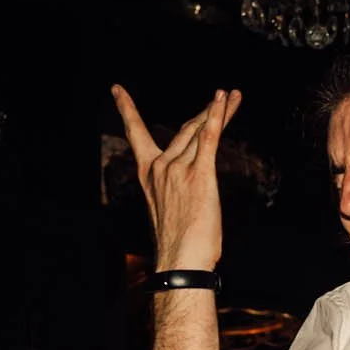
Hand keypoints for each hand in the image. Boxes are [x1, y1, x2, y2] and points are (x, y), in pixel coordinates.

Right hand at [112, 85, 241, 272]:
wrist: (182, 261)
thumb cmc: (180, 242)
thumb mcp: (170, 207)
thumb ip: (175, 186)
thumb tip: (189, 181)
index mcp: (148, 173)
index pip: (135, 133)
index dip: (126, 108)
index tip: (117, 89)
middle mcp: (160, 167)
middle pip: (185, 129)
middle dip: (205, 111)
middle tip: (223, 96)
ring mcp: (178, 169)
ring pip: (200, 131)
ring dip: (219, 110)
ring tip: (233, 95)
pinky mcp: (199, 175)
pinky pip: (209, 139)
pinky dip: (217, 117)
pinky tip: (223, 99)